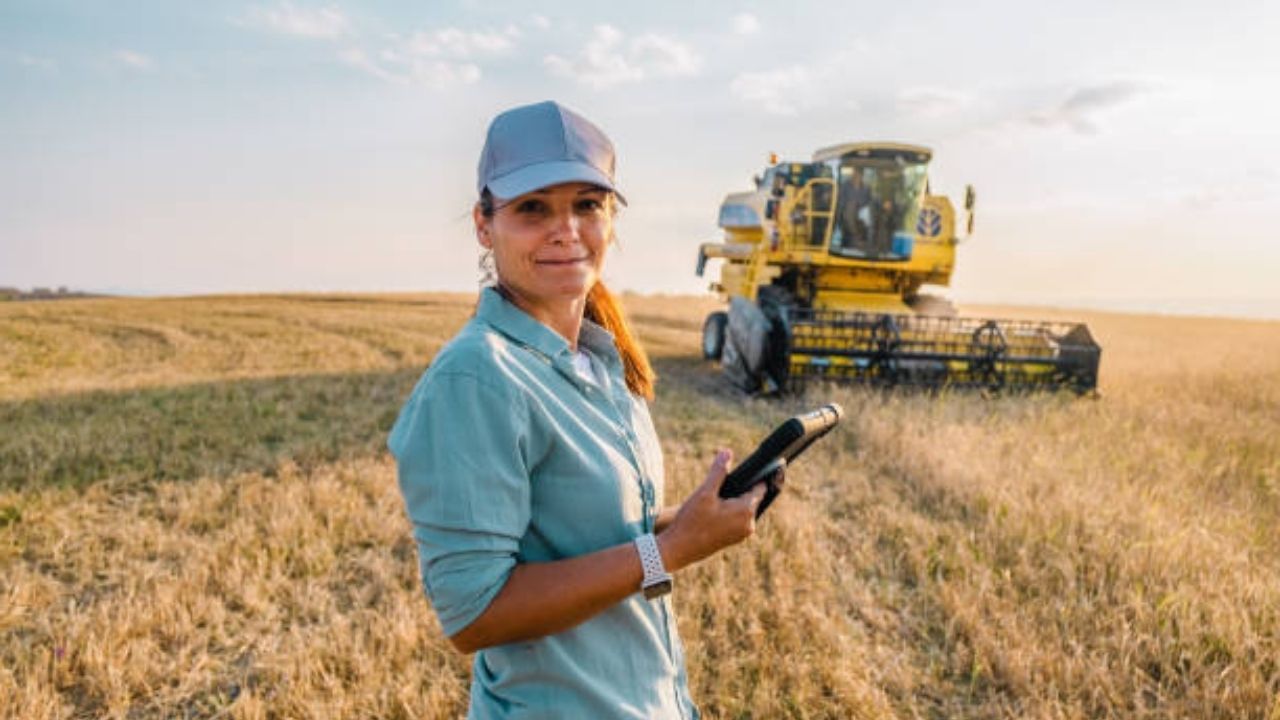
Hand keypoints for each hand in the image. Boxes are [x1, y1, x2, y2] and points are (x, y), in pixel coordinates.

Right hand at [656, 449, 766, 572]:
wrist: (678, 549)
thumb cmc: (691, 521)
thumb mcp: (704, 492)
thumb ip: (718, 472)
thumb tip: (727, 452)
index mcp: (746, 511)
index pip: (759, 487)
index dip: (754, 476)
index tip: (753, 468)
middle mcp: (749, 525)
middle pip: (751, 498)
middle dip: (739, 489)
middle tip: (722, 485)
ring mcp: (742, 534)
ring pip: (743, 509)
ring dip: (733, 501)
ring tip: (715, 497)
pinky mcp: (734, 539)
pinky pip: (737, 519)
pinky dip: (729, 511)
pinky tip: (713, 510)